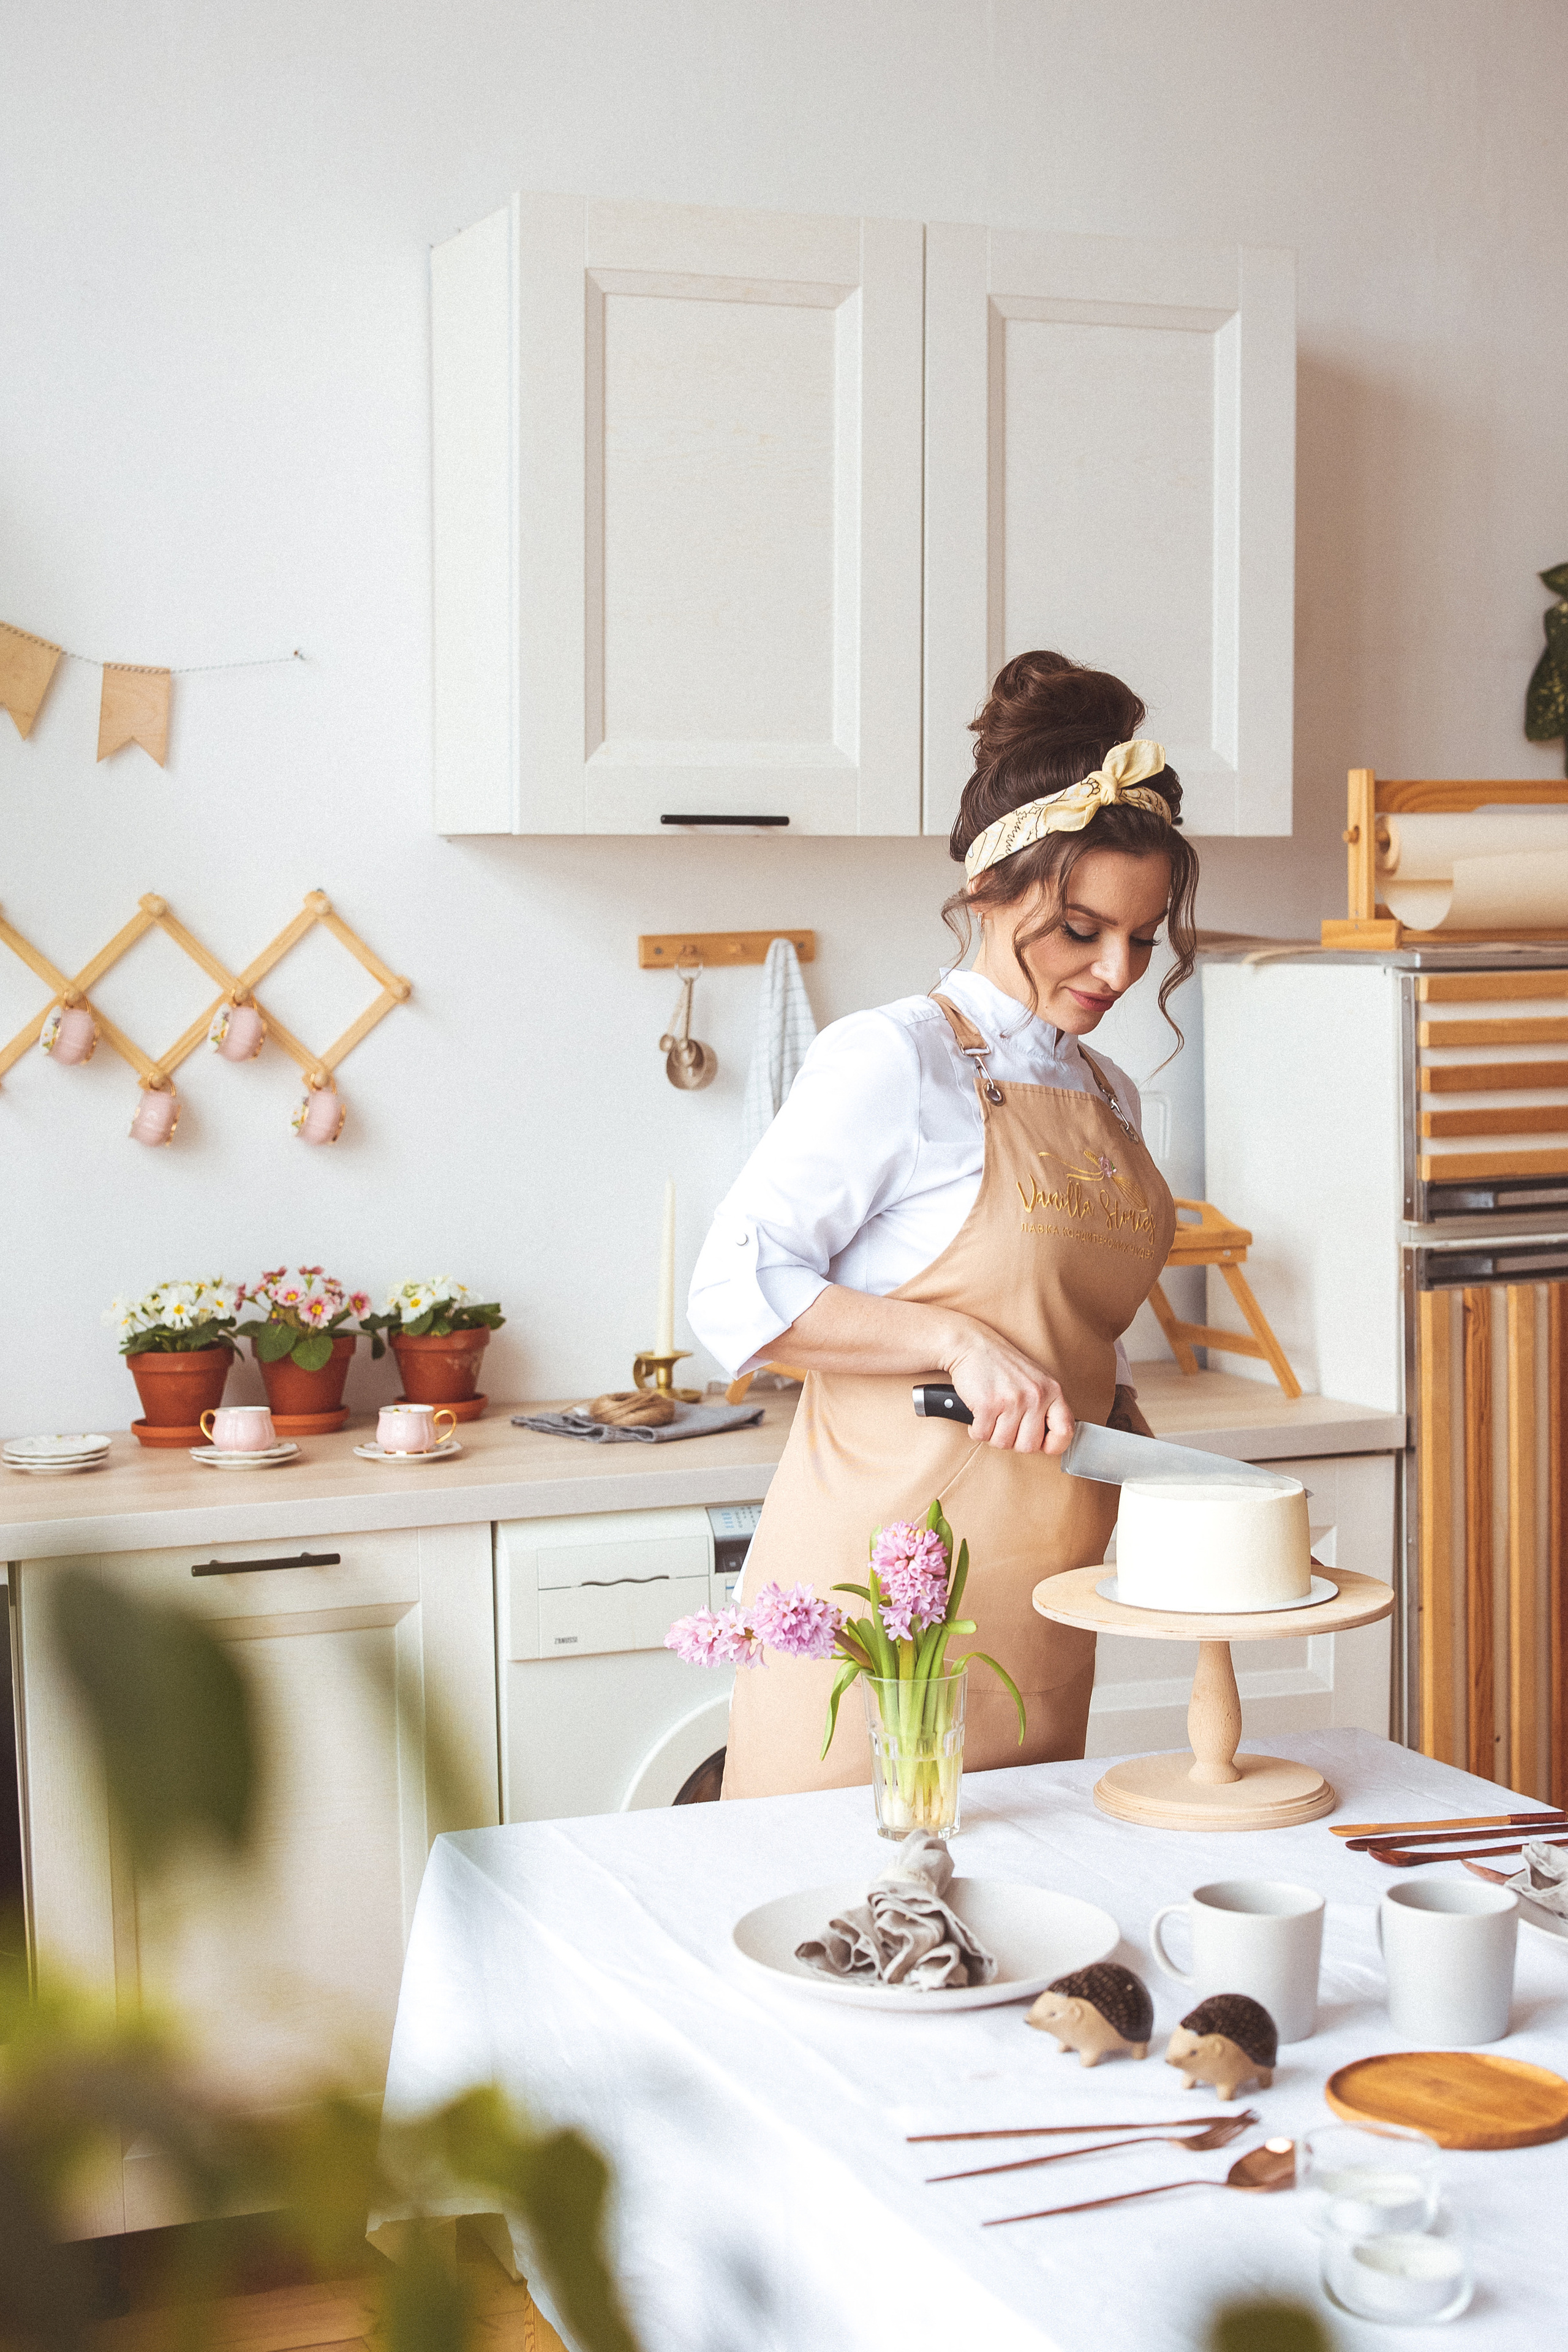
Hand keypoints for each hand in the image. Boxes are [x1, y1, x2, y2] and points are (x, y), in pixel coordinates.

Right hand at [943, 1325, 1075, 1454]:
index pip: (1065, 1432)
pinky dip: (976, 1429)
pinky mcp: (988, 1404)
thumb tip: (1050, 1442)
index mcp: (1052, 1391)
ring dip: (992, 1435)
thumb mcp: (1036, 1381)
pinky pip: (981, 1435)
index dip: (1052, 1445)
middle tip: (1006, 1425)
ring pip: (1003, 1443)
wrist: (972, 1345)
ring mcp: (1012, 1400)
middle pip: (1029, 1446)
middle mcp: (1036, 1396)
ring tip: (992, 1417)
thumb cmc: (1003, 1365)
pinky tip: (979, 1414)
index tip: (1040, 1443)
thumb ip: (1047, 1407)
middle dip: (1013, 1441)